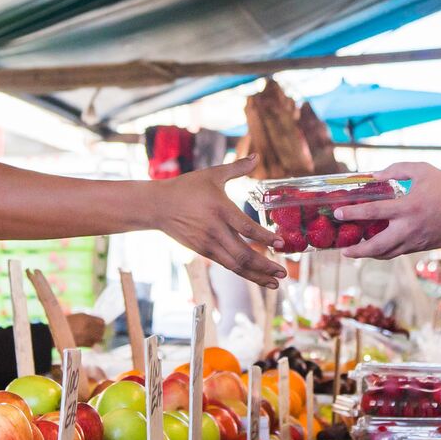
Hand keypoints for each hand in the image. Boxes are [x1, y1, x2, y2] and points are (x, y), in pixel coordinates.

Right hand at [66, 313, 104, 346]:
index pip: (101, 322)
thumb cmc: (66, 323)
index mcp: (86, 318)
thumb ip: (89, 319)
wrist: (55, 333)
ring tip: (94, 337)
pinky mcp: (83, 343)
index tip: (100, 326)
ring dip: (98, 338)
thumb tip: (98, 323)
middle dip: (101, 331)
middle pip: (102, 330)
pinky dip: (92, 343)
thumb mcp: (78, 316)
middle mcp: (87, 326)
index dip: (102, 324)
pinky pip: (92, 344)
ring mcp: (85, 335)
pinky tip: (89, 341)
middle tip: (98, 332)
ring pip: (99, 338)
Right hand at [156, 155, 285, 287]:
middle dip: (265, 266)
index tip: (280, 243)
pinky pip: (228, 266)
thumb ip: (237, 168)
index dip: (264, 237)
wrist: (157, 206)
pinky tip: (258, 277)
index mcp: (220, 209)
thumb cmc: (186, 187)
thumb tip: (256, 156)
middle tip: (283, 272)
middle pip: (243, 254)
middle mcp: (215, 230)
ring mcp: (209, 244)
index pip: (246, 227)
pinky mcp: (204, 252)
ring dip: (257, 276)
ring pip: (236, 265)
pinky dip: (245, 273)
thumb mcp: (212, 174)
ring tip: (276, 283)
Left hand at [334, 162, 440, 258]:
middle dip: (357, 250)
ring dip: (368, 255)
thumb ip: (396, 170)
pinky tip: (375, 248)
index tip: (337, 214)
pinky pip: (397, 252)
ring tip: (355, 252)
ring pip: (386, 254)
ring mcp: (414, 241)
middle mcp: (408, 228)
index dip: (352, 214)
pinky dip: (383, 252)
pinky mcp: (420, 247)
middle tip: (343, 250)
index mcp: (407, 207)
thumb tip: (374, 176)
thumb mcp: (422, 170)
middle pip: (376, 246)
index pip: (372, 212)